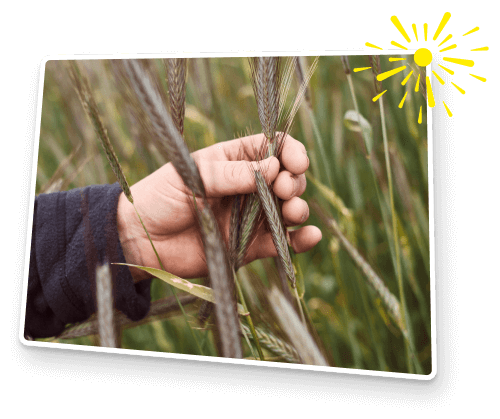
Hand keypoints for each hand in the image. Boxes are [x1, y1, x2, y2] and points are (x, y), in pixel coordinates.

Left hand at [116, 133, 321, 281]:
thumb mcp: (192, 176)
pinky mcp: (250, 246)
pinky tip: (309, 237)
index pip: (272, 147)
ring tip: (293, 211)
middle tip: (283, 190)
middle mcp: (247, 187)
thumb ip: (231, 174)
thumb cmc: (159, 197)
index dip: (290, 151)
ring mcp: (250, 217)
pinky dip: (300, 241)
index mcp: (233, 160)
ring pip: (288, 209)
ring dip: (299, 208)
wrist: (139, 240)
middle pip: (287, 178)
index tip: (295, 161)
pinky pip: (282, 242)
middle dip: (294, 181)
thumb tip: (273, 168)